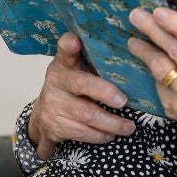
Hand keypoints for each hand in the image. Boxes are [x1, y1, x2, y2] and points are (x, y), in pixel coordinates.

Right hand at [28, 32, 136, 159]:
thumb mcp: (78, 67)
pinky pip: (80, 133)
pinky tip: (111, 134)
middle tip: (124, 102)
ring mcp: (52, 105)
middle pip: (81, 85)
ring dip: (110, 123)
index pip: (65, 51)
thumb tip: (131, 48)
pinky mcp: (52, 126)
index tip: (75, 41)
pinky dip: (99, 135)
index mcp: (63, 63)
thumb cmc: (73, 83)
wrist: (45, 111)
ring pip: (85, 115)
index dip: (69, 45)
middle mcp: (55, 81)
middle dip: (105, 93)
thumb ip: (94, 58)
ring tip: (129, 127)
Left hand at [128, 7, 176, 176]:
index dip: (176, 24)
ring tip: (134, 38)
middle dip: (153, 30)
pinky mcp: (176, 110)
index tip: (159, 11)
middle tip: (137, 15)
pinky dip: (154, 69)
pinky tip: (149, 60)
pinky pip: (160, 84)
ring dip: (145, 50)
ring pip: (161, 67)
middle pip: (176, 50)